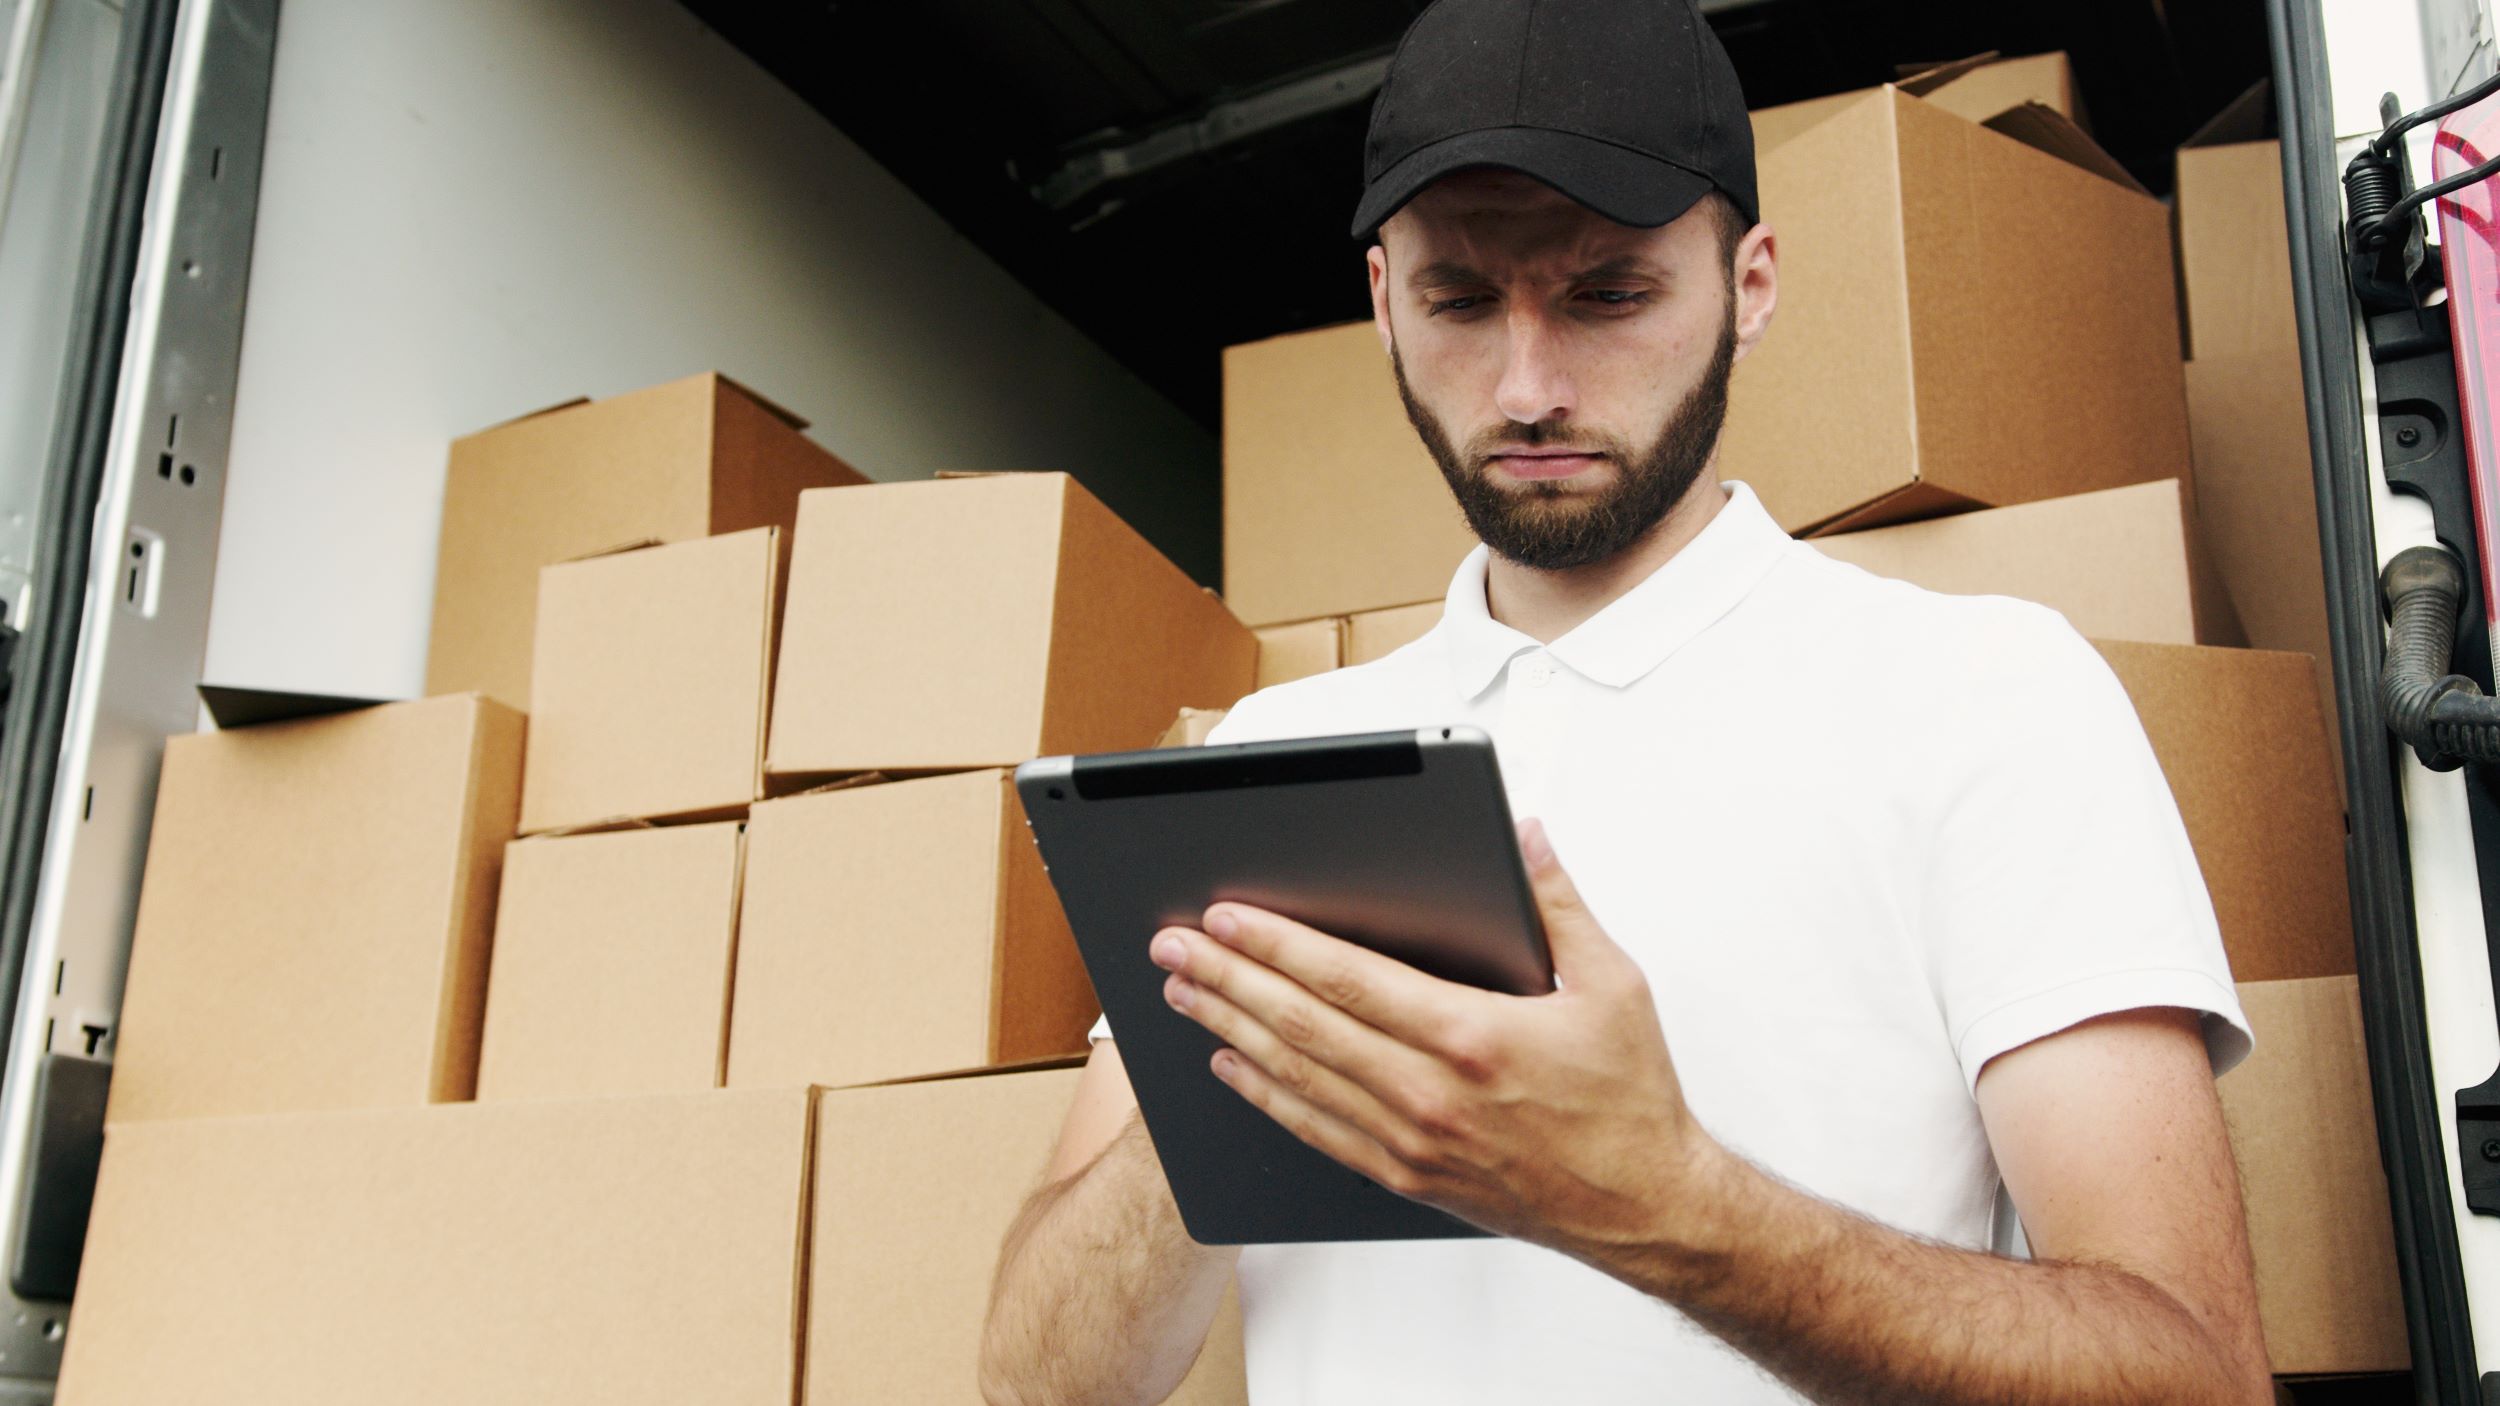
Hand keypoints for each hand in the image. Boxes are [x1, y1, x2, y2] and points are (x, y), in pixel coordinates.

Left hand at [1149, 817, 1717, 1259]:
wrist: (1644, 1207)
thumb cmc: (1630, 1101)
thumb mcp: (1613, 985)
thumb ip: (1558, 905)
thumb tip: (1527, 837)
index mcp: (1472, 1036)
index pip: (1348, 980)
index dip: (1276, 946)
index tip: (1225, 918)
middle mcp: (1430, 1093)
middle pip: (1303, 1026)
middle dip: (1228, 981)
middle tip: (1172, 947)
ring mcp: (1411, 1141)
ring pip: (1297, 1077)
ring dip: (1231, 1031)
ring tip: (1182, 994)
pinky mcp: (1407, 1175)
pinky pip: (1317, 1130)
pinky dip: (1266, 1095)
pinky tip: (1231, 1066)